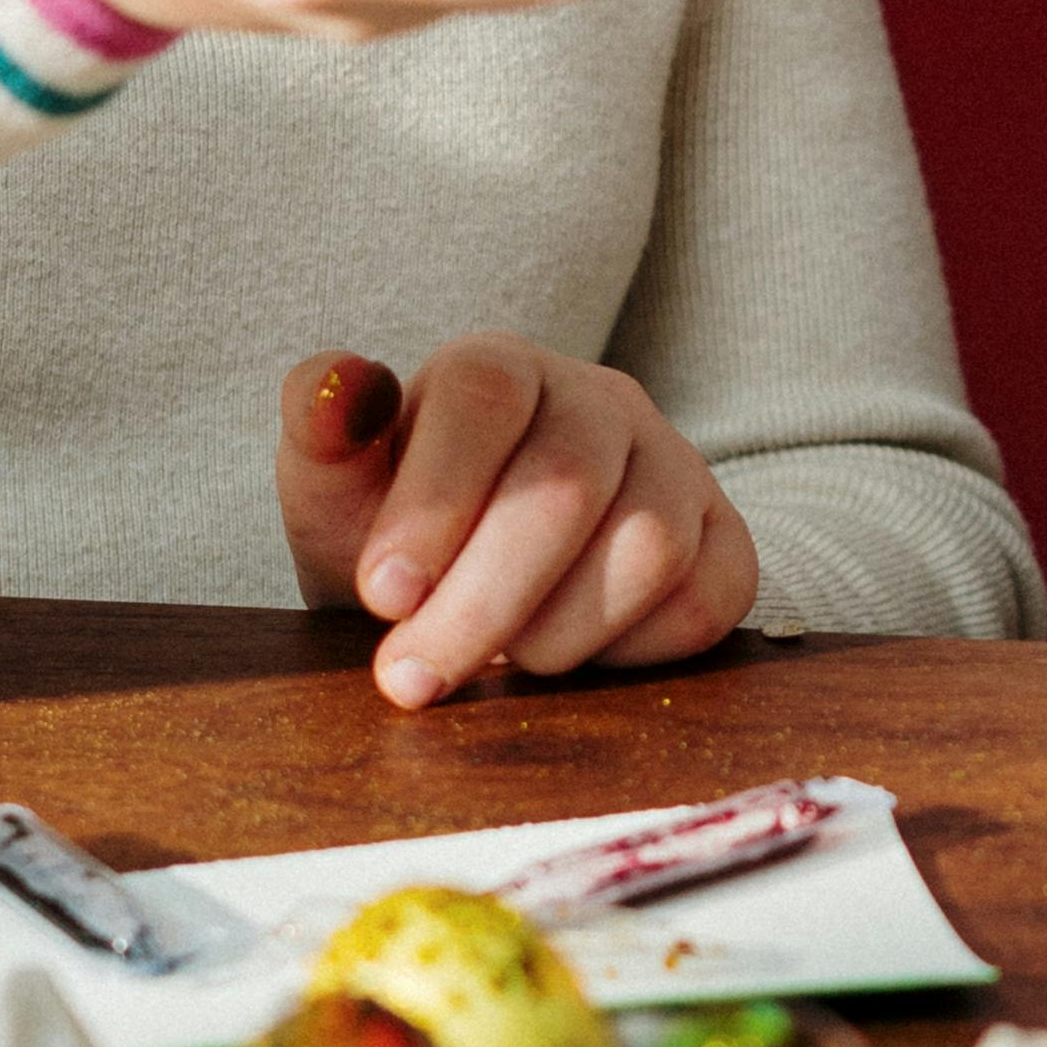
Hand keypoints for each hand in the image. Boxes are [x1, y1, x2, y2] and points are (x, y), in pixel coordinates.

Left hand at [278, 340, 761, 709]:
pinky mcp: (724, 539)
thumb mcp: (335, 489)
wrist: (474, 591)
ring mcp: (675, 466)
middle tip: (413, 678)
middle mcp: (601, 401)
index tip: (383, 596)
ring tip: (499, 660)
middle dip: (480, 601)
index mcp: (501, 368)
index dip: (435, 499)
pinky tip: (571, 655)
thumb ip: (322, 433)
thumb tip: (341, 389)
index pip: (485, 397)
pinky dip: (632, 652)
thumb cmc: (401, 538)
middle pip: (567, 486)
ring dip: (556, 633)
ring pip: (648, 547)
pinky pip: (706, 602)